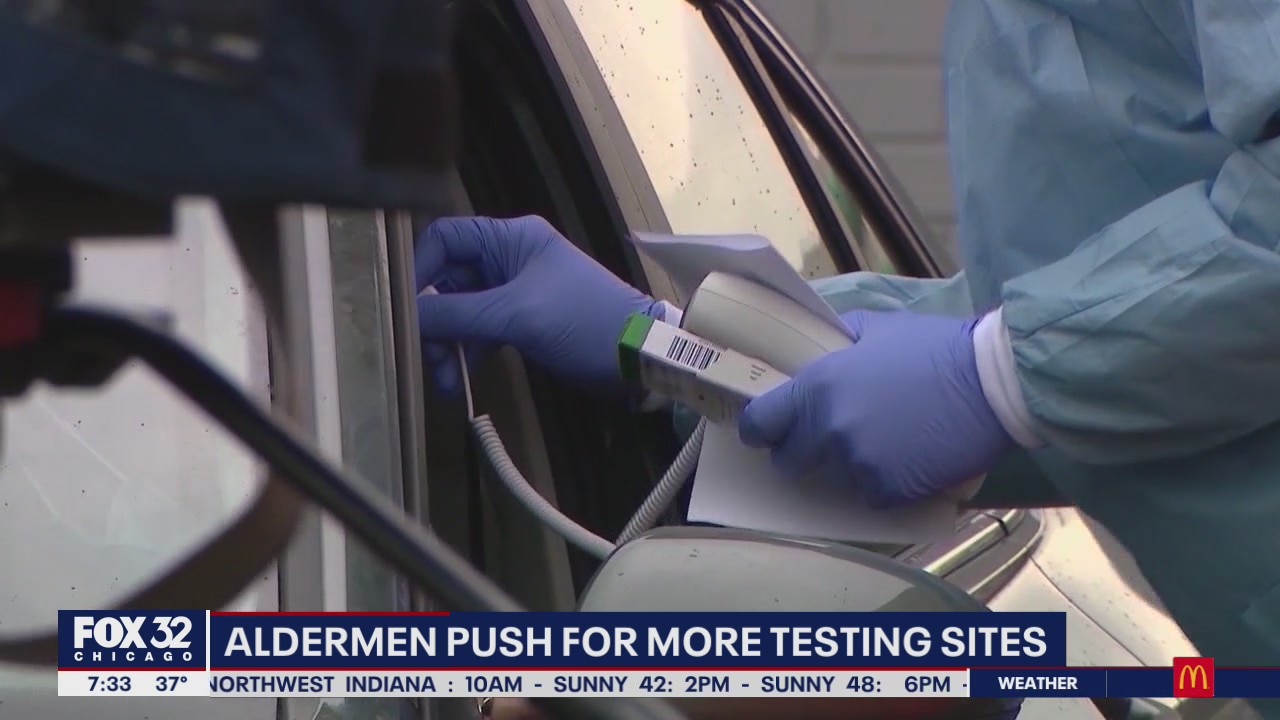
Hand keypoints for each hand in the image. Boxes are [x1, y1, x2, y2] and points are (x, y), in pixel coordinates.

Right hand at [415, 215, 658, 390]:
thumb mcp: (517, 315)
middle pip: (449, 279)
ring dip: (447, 342)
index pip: (446, 238)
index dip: (421, 270)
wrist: (636, 355)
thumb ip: (459, 314)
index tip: (408, 309)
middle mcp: (508, 257)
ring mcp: (514, 291)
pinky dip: (466, 352)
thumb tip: (409, 315)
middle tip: (426, 355)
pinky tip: (457, 379)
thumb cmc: (582, 320)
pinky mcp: (521, 321)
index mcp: (511, 238)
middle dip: (434, 318)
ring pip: (462, 310)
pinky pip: (480, 330)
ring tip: (444, 379)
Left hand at [737, 310, 1013, 506]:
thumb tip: (821, 347)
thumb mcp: (878, 327)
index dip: (762, 429)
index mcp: (818, 387)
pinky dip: (885, 483)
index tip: (769, 431)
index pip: (760, 423)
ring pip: (834, 478)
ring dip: (850, 465)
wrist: (994, 385)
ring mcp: (857, 464)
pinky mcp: (888, 490)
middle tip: (831, 438)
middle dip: (803, 452)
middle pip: (789, 460)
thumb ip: (839, 339)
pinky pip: (872, 494)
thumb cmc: (937, 349)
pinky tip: (908, 460)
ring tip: (885, 443)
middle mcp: (829, 430)